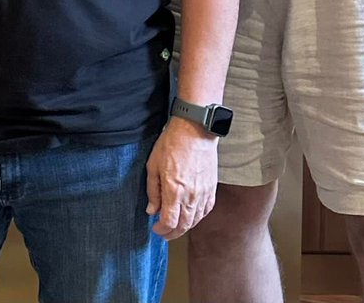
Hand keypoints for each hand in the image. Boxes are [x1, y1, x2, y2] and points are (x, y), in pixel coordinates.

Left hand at [145, 118, 218, 239]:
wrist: (195, 130)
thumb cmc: (172, 143)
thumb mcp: (153, 164)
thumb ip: (152, 190)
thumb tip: (151, 210)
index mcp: (174, 190)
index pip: (169, 222)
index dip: (161, 230)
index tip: (156, 229)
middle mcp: (191, 195)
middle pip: (183, 226)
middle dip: (172, 233)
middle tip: (164, 233)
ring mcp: (203, 193)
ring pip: (195, 220)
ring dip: (184, 227)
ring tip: (175, 226)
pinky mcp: (211, 189)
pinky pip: (205, 211)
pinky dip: (197, 218)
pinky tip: (190, 216)